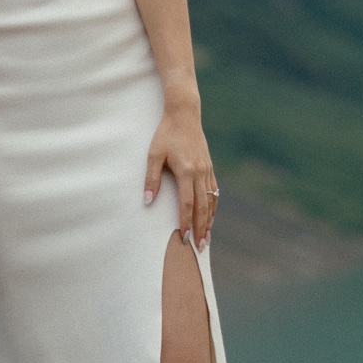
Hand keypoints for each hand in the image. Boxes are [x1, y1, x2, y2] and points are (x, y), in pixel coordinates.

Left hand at [144, 104, 217, 246]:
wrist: (184, 115)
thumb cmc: (165, 134)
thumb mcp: (153, 154)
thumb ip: (151, 178)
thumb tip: (148, 201)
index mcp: (186, 171)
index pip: (187, 203)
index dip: (186, 222)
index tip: (184, 237)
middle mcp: (200, 172)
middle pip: (202, 207)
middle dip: (201, 228)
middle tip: (199, 247)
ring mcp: (207, 170)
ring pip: (211, 201)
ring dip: (209, 221)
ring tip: (206, 238)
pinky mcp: (209, 167)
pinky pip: (214, 191)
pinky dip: (213, 207)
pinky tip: (211, 217)